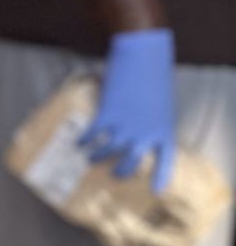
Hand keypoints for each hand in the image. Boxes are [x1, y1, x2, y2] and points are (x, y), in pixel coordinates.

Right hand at [82, 27, 175, 190]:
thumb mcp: (160, 102)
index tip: (156, 191)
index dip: (161, 177)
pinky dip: (85, 140)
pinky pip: (93, 134)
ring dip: (97, 157)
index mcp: (164, 129)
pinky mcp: (108, 116)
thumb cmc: (154, 73)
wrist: (143, 54)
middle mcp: (146, 133)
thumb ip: (151, 121)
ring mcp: (126, 126)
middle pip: (132, 162)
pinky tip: (80, 141)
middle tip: (114, 175)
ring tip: (90, 159)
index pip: (166, 160)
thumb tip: (136, 131)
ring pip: (109, 151)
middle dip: (121, 172)